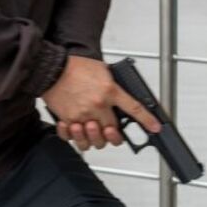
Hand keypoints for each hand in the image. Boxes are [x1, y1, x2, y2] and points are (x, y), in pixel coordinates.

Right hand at [42, 56, 161, 151]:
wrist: (51, 67)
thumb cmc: (74, 66)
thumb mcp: (102, 70)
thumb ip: (112, 83)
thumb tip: (120, 92)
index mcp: (109, 91)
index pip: (134, 109)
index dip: (148, 121)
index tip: (155, 128)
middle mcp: (98, 106)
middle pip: (113, 132)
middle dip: (114, 135)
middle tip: (110, 130)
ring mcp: (82, 115)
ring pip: (95, 141)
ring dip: (96, 139)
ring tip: (93, 130)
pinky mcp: (68, 119)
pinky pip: (73, 137)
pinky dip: (74, 137)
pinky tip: (75, 130)